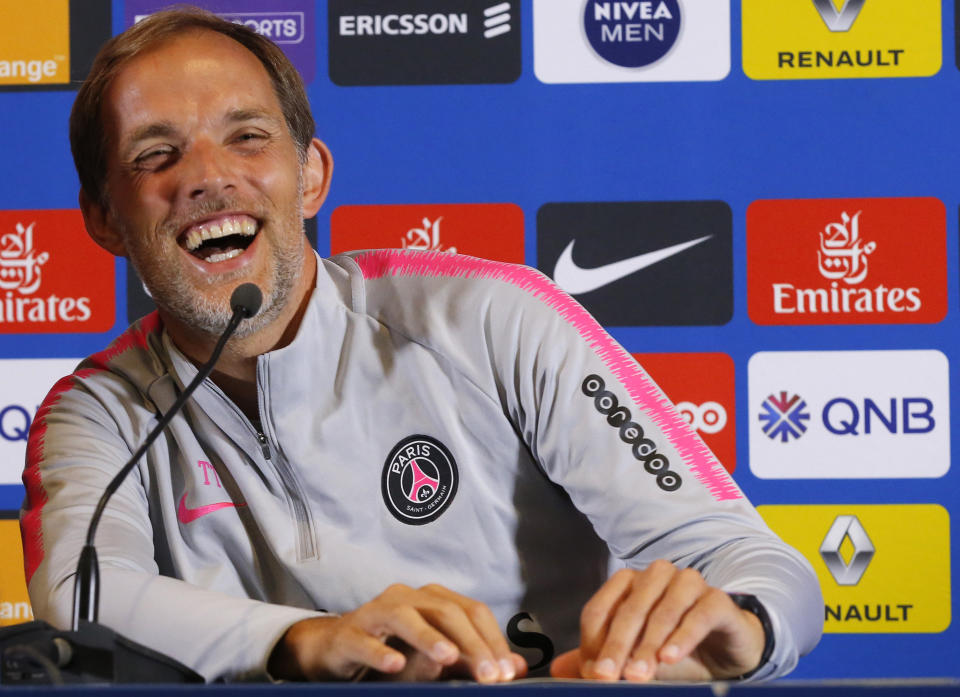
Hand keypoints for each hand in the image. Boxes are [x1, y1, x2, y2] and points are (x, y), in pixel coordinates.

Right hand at [267, 583, 526, 682]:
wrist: (339, 648)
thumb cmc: (395, 649)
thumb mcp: (439, 658)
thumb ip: (475, 660)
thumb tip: (517, 667)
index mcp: (434, 599)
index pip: (473, 611)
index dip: (493, 640)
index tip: (508, 671)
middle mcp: (408, 597)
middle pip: (446, 612)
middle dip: (471, 643)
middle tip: (489, 674)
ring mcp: (377, 611)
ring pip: (405, 617)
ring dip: (429, 638)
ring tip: (449, 658)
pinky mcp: (350, 632)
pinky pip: (365, 640)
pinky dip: (381, 651)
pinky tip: (394, 664)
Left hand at [550, 562, 764, 681]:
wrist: (728, 652)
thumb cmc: (674, 650)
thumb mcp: (633, 658)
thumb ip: (599, 658)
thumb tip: (556, 669)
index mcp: (628, 583)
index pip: (599, 609)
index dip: (592, 642)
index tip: (592, 673)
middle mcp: (656, 575)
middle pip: (628, 610)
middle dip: (616, 647)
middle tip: (607, 677)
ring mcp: (688, 582)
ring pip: (662, 611)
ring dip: (647, 645)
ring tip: (639, 674)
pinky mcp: (717, 599)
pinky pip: (697, 615)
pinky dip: (682, 638)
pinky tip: (670, 658)